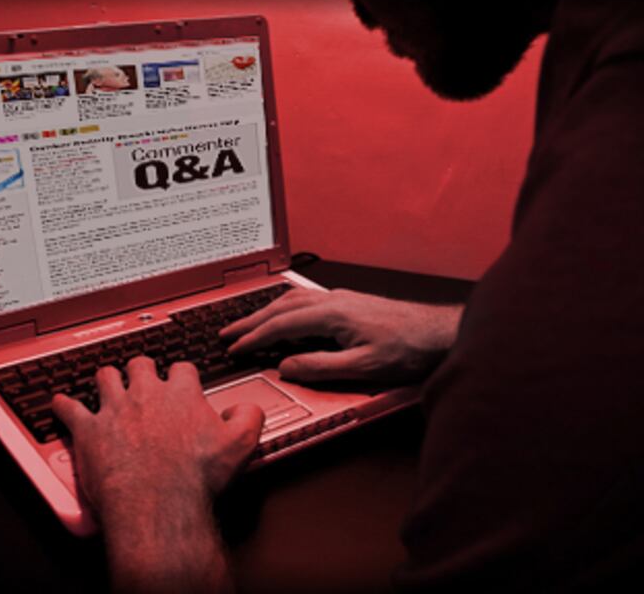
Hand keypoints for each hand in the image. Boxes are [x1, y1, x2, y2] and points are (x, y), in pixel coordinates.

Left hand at [53, 357, 262, 591]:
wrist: (158, 502)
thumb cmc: (195, 477)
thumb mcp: (240, 445)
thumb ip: (248, 417)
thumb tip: (245, 408)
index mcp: (181, 394)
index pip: (182, 369)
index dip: (182, 374)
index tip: (181, 381)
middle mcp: (145, 394)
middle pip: (140, 365)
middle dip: (142, 369)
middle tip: (143, 377)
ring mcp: (114, 410)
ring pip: (105, 377)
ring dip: (107, 379)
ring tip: (107, 381)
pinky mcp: (89, 431)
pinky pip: (69, 409)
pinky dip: (63, 406)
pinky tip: (59, 403)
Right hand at [220, 287, 462, 382]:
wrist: (439, 333)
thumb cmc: (408, 348)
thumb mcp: (361, 368)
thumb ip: (319, 367)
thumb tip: (286, 367)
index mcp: (332, 314)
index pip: (281, 324)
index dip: (254, 336)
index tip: (234, 347)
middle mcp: (333, 300)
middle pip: (280, 307)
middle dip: (251, 320)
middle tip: (227, 331)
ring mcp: (341, 299)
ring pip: (292, 301)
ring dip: (266, 312)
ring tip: (247, 324)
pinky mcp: (349, 302)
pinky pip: (306, 301)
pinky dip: (284, 308)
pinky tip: (284, 315)